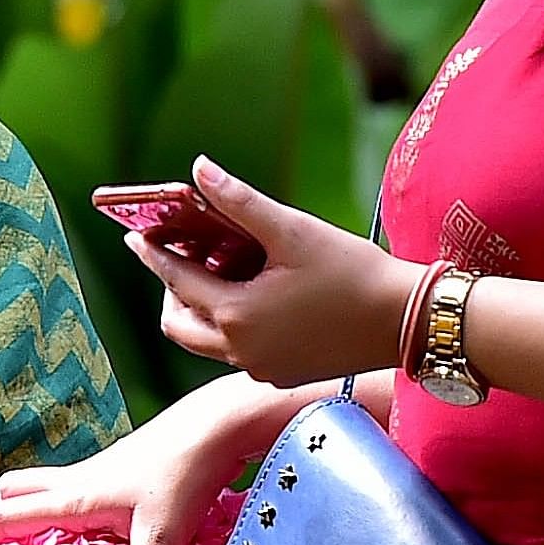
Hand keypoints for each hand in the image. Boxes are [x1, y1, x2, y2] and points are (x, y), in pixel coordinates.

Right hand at [0, 373, 280, 544]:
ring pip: (24, 486)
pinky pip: (49, 487)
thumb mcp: (162, 542)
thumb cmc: (187, 478)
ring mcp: (89, 474)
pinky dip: (27, 501)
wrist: (213, 426)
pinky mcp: (107, 471)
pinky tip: (41, 516)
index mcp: (74, 500)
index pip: (4, 520)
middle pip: (4, 495)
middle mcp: (72, 483)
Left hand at [131, 160, 416, 388]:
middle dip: (171, 290)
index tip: (136, 236)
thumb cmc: (354, 274)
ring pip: (207, 341)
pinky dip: (231, 324)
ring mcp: (261, 368)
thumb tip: (199, 169)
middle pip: (180, 324)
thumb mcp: (292, 230)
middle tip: (179, 256)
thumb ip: (239, 201)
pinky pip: (238, 352)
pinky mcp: (282, 374)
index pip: (176, 281)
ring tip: (219, 271)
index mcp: (236, 316)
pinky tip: (254, 294)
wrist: (407, 320)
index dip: (153, 255)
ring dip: (201, 308)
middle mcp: (241, 351)